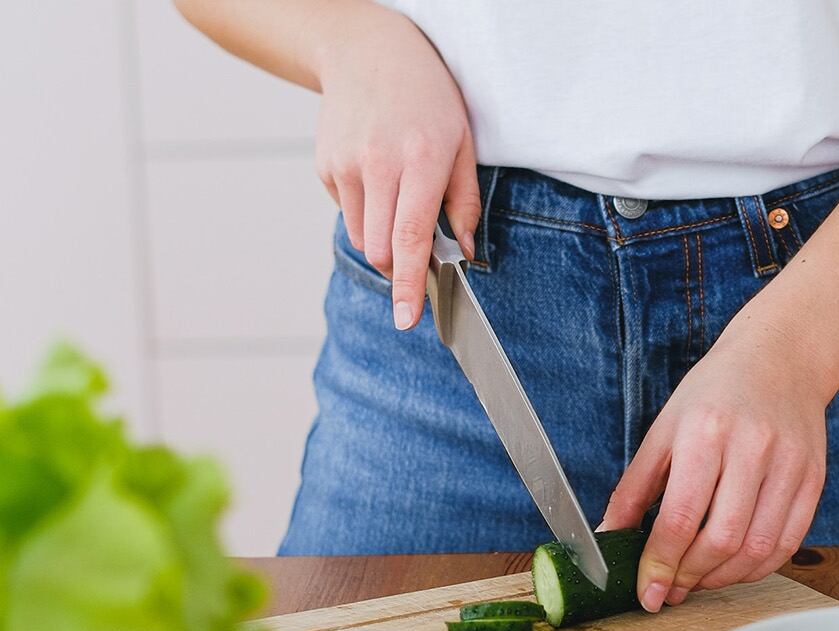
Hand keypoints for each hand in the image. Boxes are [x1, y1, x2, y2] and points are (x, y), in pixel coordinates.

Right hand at [315, 9, 477, 329]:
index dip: (411, 285)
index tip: (407, 319)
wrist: (366, 52)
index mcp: (419, 160)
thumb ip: (464, 202)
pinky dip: (367, 213)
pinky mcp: (325, 168)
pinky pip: (349, 214)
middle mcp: (377, 165)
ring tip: (399, 199)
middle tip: (420, 252)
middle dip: (403, 267)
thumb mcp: (463, 141)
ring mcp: (345, 167)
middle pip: (383, 250)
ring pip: (364, 240)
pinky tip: (378, 177)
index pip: (411, 238)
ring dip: (385, 241)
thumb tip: (464, 251)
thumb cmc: (427, 98)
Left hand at [601, 315, 830, 611]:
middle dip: (690, 577)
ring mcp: (789, 466)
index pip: (680, 517)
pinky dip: (758, 568)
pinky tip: (733, 569)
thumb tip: (609, 538)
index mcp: (705, 432)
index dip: (660, 565)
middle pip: (721, 540)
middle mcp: (752, 448)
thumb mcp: (664, 429)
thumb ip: (634, 489)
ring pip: (758, 549)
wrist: (781, 358)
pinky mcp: (814, 479)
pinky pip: (788, 544)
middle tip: (670, 590)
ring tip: (698, 581)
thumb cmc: (715, 392)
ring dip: (723, 579)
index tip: (647, 594)